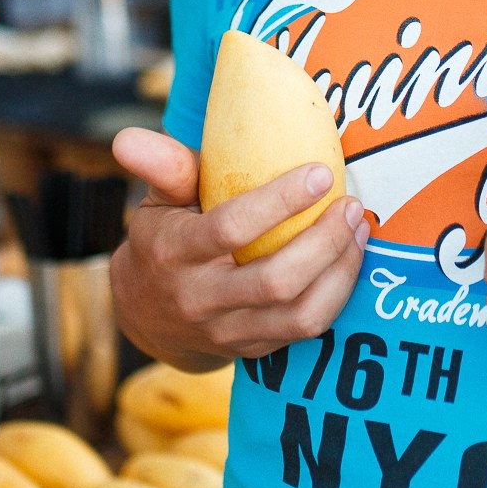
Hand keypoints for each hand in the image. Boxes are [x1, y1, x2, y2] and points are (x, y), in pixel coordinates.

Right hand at [109, 127, 367, 369]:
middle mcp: (200, 299)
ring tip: (360, 229)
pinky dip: (337, 294)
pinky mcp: (253, 350)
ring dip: (340, 270)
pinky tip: (350, 258)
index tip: (319, 173)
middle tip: (351, 204)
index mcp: (175, 253)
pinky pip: (306, 330)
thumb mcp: (156, 201)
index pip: (230, 229)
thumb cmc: (162, 240)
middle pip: (275, 280)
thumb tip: (126, 137)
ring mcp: (228, 331)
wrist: (147, 316)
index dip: (279, 202)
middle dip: (324, 241)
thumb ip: (161, 167)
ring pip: (298, 313)